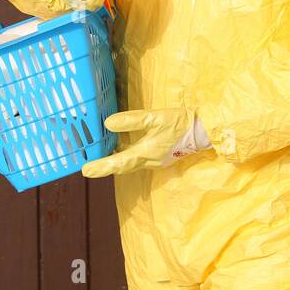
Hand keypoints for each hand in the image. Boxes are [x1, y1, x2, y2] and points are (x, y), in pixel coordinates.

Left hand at [81, 107, 210, 177]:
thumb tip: (108, 123)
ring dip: (116, 162)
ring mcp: (155, 161)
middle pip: (122, 167)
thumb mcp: (156, 118)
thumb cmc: (180, 123)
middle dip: (106, 167)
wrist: (203, 131)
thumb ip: (132, 120)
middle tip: (90, 166)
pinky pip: (139, 160)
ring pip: (130, 164)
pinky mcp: (160, 157)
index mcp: (145, 152)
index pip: (118, 163)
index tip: (85, 171)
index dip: (100, 167)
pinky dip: (128, 156)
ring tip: (102, 156)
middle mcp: (148, 161)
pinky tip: (124, 147)